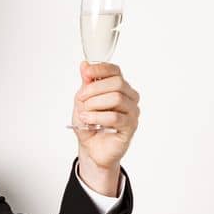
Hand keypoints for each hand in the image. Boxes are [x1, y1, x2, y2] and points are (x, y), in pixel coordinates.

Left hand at [71, 61, 138, 193]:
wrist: (91, 149)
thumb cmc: (90, 125)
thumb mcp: (83, 101)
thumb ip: (86, 84)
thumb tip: (85, 65)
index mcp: (120, 88)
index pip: (115, 71)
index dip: (100, 69)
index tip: (86, 72)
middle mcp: (130, 97)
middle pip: (117, 83)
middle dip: (95, 89)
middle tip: (81, 98)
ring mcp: (132, 112)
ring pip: (117, 98)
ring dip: (95, 104)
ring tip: (84, 112)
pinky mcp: (131, 127)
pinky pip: (116, 117)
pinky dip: (98, 117)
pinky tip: (88, 120)